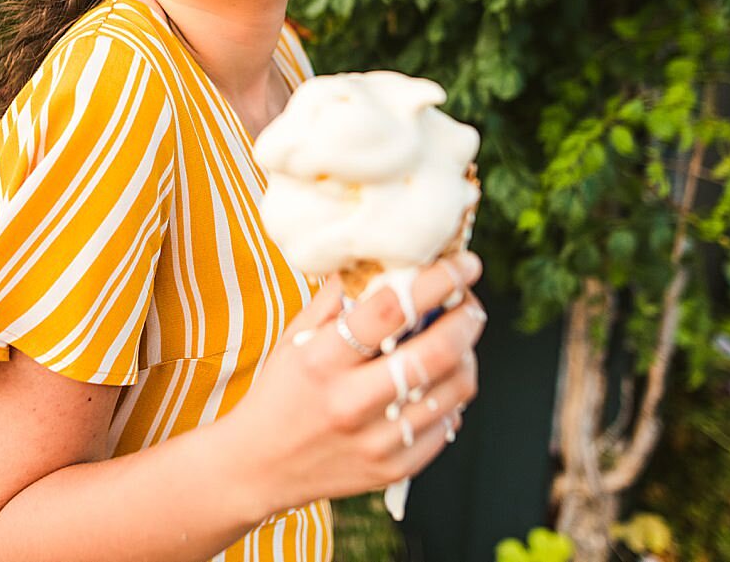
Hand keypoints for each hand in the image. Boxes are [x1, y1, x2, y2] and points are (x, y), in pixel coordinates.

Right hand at [222, 251, 484, 515]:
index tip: (464, 263)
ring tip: (460, 341)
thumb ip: (336, 299)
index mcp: (321, 360)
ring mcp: (375, 441)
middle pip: (435, 352)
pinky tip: (441, 383)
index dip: (438, 280)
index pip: (392, 309)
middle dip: (466, 318)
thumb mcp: (294, 338)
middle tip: (470, 302)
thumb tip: (380, 258)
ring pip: (452, 391)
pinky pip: (446, 427)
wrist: (258, 467)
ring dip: (467, 356)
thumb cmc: (279, 392)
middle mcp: (350, 402)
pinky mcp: (392, 470)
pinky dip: (453, 398)